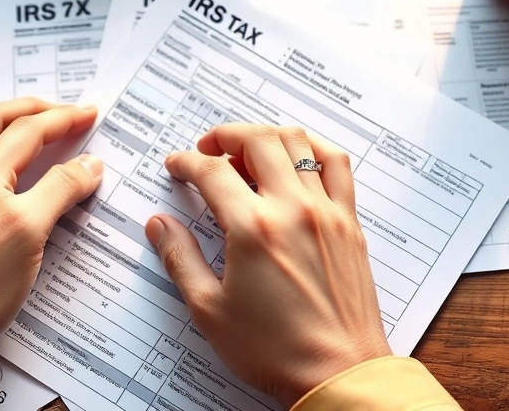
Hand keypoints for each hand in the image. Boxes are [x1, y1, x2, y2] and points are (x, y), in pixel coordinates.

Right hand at [145, 124, 390, 406]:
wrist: (338, 373)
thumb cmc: (277, 350)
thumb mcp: (209, 310)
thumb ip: (180, 258)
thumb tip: (159, 226)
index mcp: (253, 229)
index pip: (213, 171)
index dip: (187, 162)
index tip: (177, 165)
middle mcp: (293, 210)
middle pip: (257, 140)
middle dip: (225, 136)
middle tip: (208, 150)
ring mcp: (326, 212)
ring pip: (298, 142)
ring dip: (266, 136)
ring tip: (247, 150)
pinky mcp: (348, 223)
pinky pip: (337, 165)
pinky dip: (314, 147)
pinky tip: (298, 155)